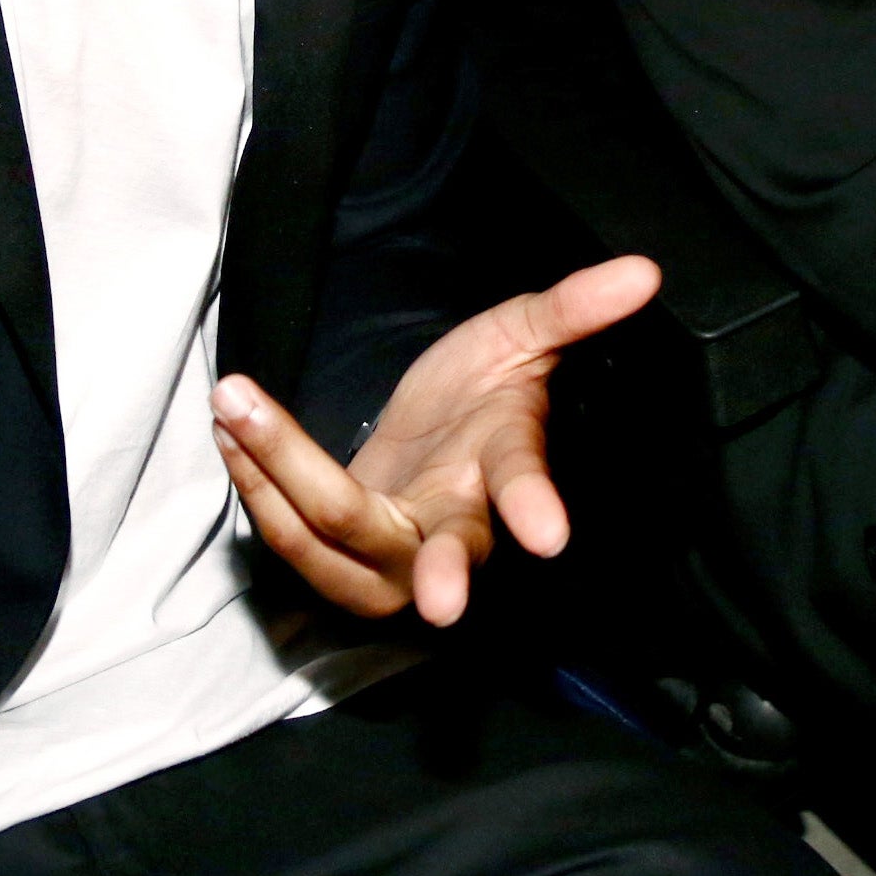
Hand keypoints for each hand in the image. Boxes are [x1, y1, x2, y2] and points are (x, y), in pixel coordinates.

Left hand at [211, 254, 658, 624]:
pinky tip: (228, 426)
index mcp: (502, 460)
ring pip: (338, 539)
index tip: (552, 537)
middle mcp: (453, 521)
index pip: (522, 480)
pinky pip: (290, 534)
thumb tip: (647, 270)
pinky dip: (254, 479)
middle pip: (438, 555)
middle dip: (437, 575)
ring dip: (279, 475)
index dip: (536, 503)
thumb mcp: (523, 334)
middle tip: (443, 604)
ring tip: (234, 404)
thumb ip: (575, 308)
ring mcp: (393, 550)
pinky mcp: (337, 556)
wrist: (431, 435)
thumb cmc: (484, 385)